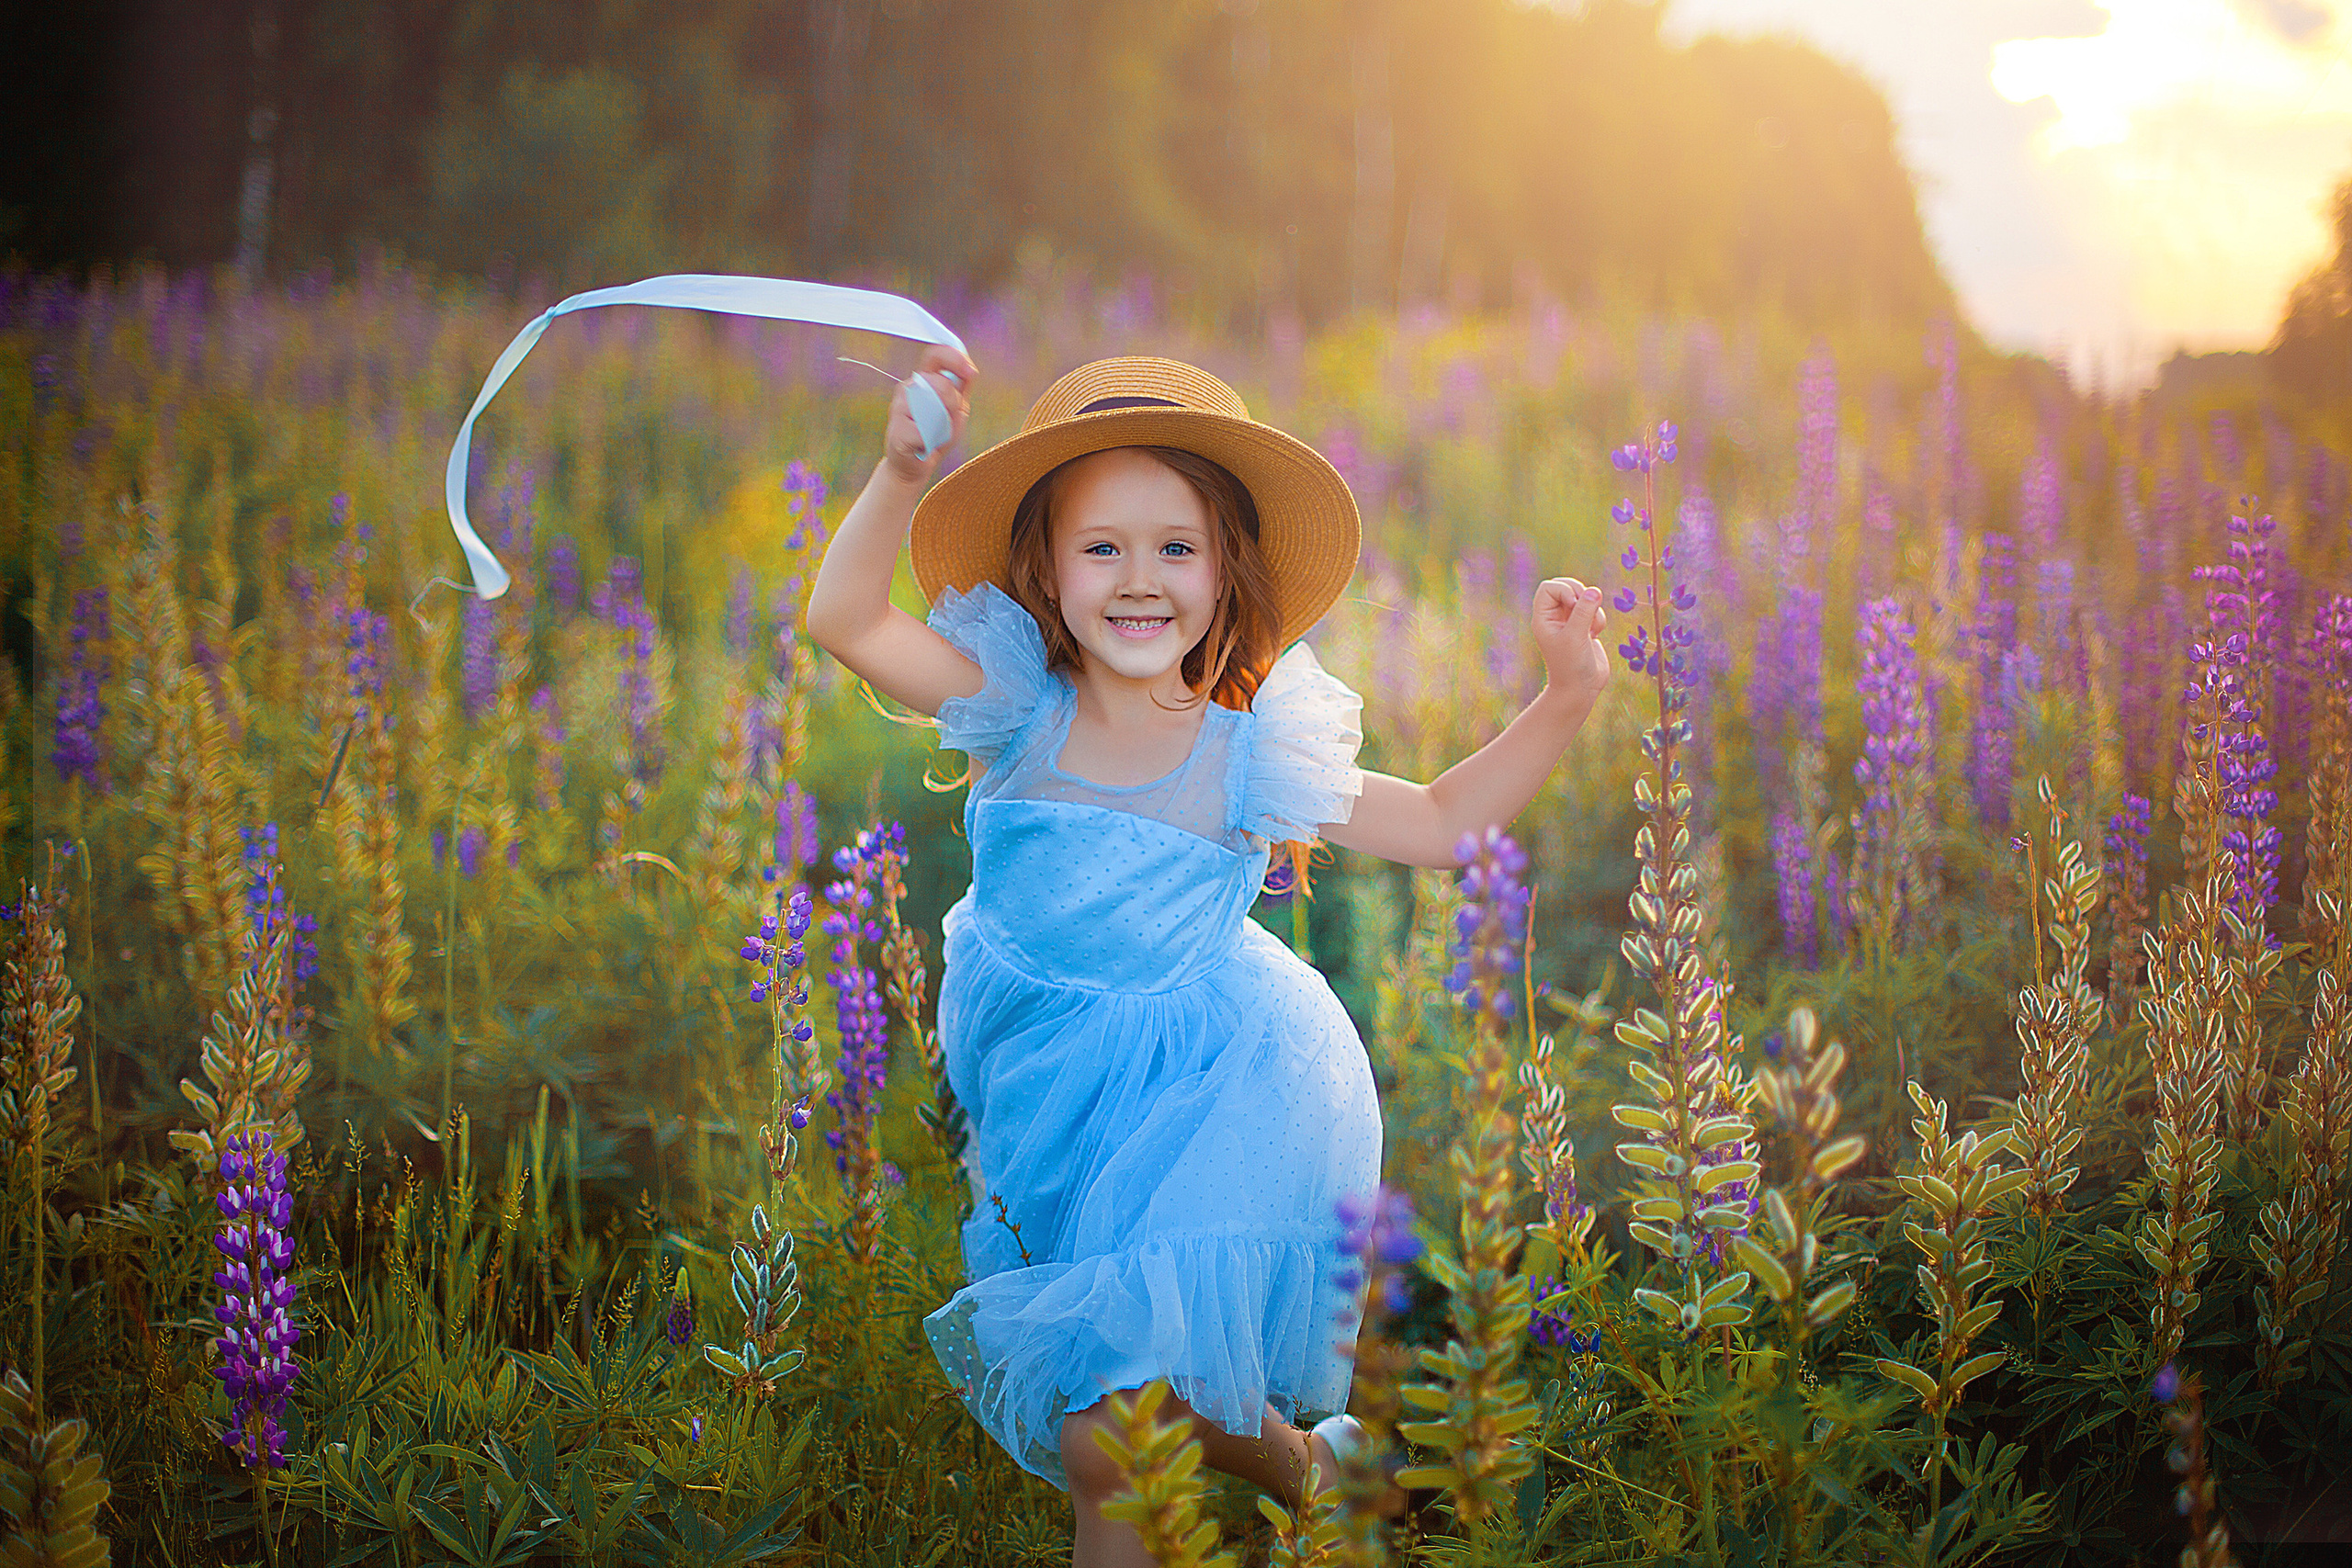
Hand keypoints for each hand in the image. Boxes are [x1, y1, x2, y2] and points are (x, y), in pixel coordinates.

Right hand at [880, 344, 977, 482]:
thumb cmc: (936, 435)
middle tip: (945, 422)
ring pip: (936, 409)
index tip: (971, 372)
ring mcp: (899, 406)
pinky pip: (927, 432)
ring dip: (943, 426)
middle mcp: (909, 388)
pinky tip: (923, 445)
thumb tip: (970, 371)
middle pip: (942, 385)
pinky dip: (933, 442)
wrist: (915, 464)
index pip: (936, 355)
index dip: (955, 358)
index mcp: (924, 380)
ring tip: (933, 434)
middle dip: (953, 405)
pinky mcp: (897, 429)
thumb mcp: (956, 409)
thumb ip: (961, 389)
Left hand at [1530, 576, 1610, 707]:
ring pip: (1584, 598)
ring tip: (1590, 629)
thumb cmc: (1571, 665)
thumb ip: (1584, 611)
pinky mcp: (1585, 627)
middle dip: (1581, 594)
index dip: (1564, 590)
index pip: (1549, 587)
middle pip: (1567, 587)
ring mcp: (1570, 621)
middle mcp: (1555, 617)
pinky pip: (1595, 610)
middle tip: (1587, 609)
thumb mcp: (1576, 636)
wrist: (1580, 689)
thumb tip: (1594, 590)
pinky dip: (1599, 619)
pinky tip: (1595, 635)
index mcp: (1543, 618)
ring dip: (1593, 609)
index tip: (1574, 605)